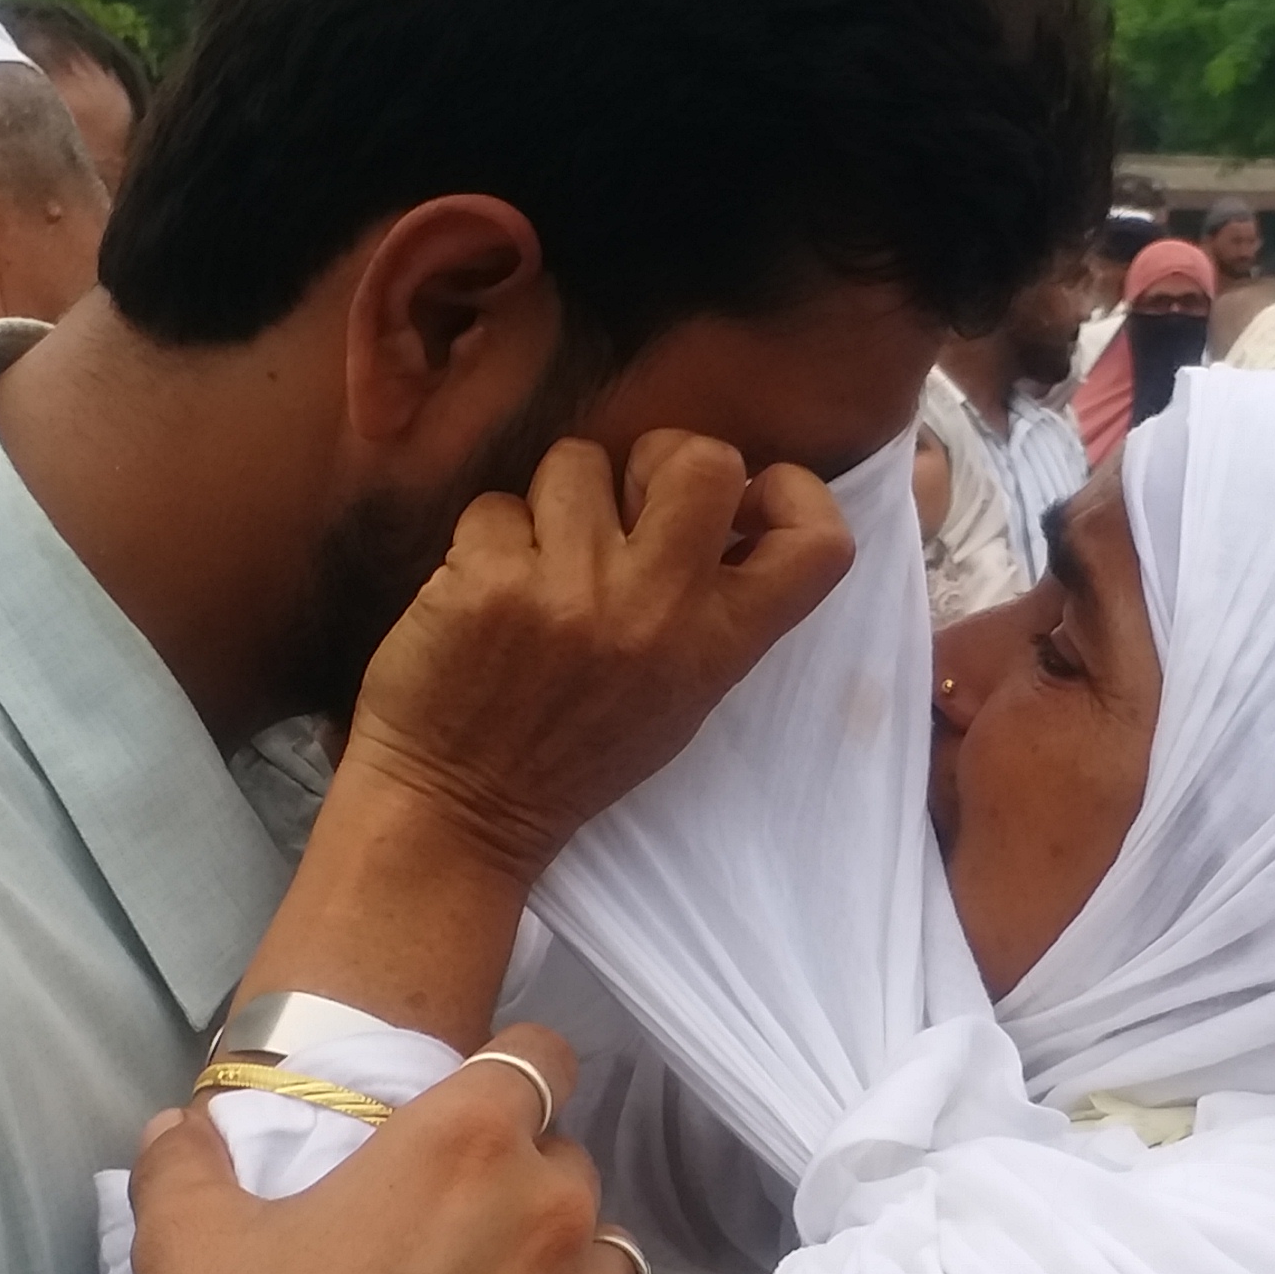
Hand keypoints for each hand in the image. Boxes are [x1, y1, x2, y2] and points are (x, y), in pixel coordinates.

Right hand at [115, 1025, 686, 1273]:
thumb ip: (188, 1162)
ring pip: (618, 1258)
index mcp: (461, 1141)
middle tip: (461, 1241)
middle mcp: (547, 1209)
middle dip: (525, 1189)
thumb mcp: (189, 1241)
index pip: (542, 1057)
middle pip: (571, 1163)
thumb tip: (177, 1123)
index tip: (487, 1113)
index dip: (515, 1079)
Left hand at [335, 431, 853, 884]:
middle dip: (660, 458)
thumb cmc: (569, 757)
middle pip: (704, 459)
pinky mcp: (489, 580)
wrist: (456, 815)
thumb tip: (733, 506)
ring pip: (579, 461)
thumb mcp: (678, 699)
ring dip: (553, 502)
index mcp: (717, 647)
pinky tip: (481, 596)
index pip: (817, 543)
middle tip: (624, 504)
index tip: (747, 500)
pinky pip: (497, 505)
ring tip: (537, 567)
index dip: (789, 492)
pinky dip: (486, 541)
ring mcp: (572, 590)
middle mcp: (657, 610)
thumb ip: (709, 609)